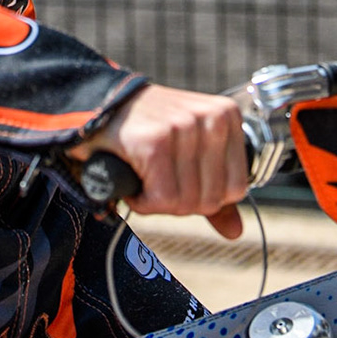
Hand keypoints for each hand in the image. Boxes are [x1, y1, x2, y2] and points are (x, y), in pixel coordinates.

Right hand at [71, 84, 248, 238]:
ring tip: (144, 172)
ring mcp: (185, 127)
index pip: (236, 189)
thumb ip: (213, 190)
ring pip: (186, 203)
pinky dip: (141, 200)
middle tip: (157, 176)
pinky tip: (133, 174)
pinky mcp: (156, 142)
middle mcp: (213, 118)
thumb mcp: (188, 153)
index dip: (204, 195)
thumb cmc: (147, 130)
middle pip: (211, 200)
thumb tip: (235, 231)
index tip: (178, 176)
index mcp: (228, 116)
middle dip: (179, 200)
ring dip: (157, 200)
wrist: (99, 105)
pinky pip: (161, 200)